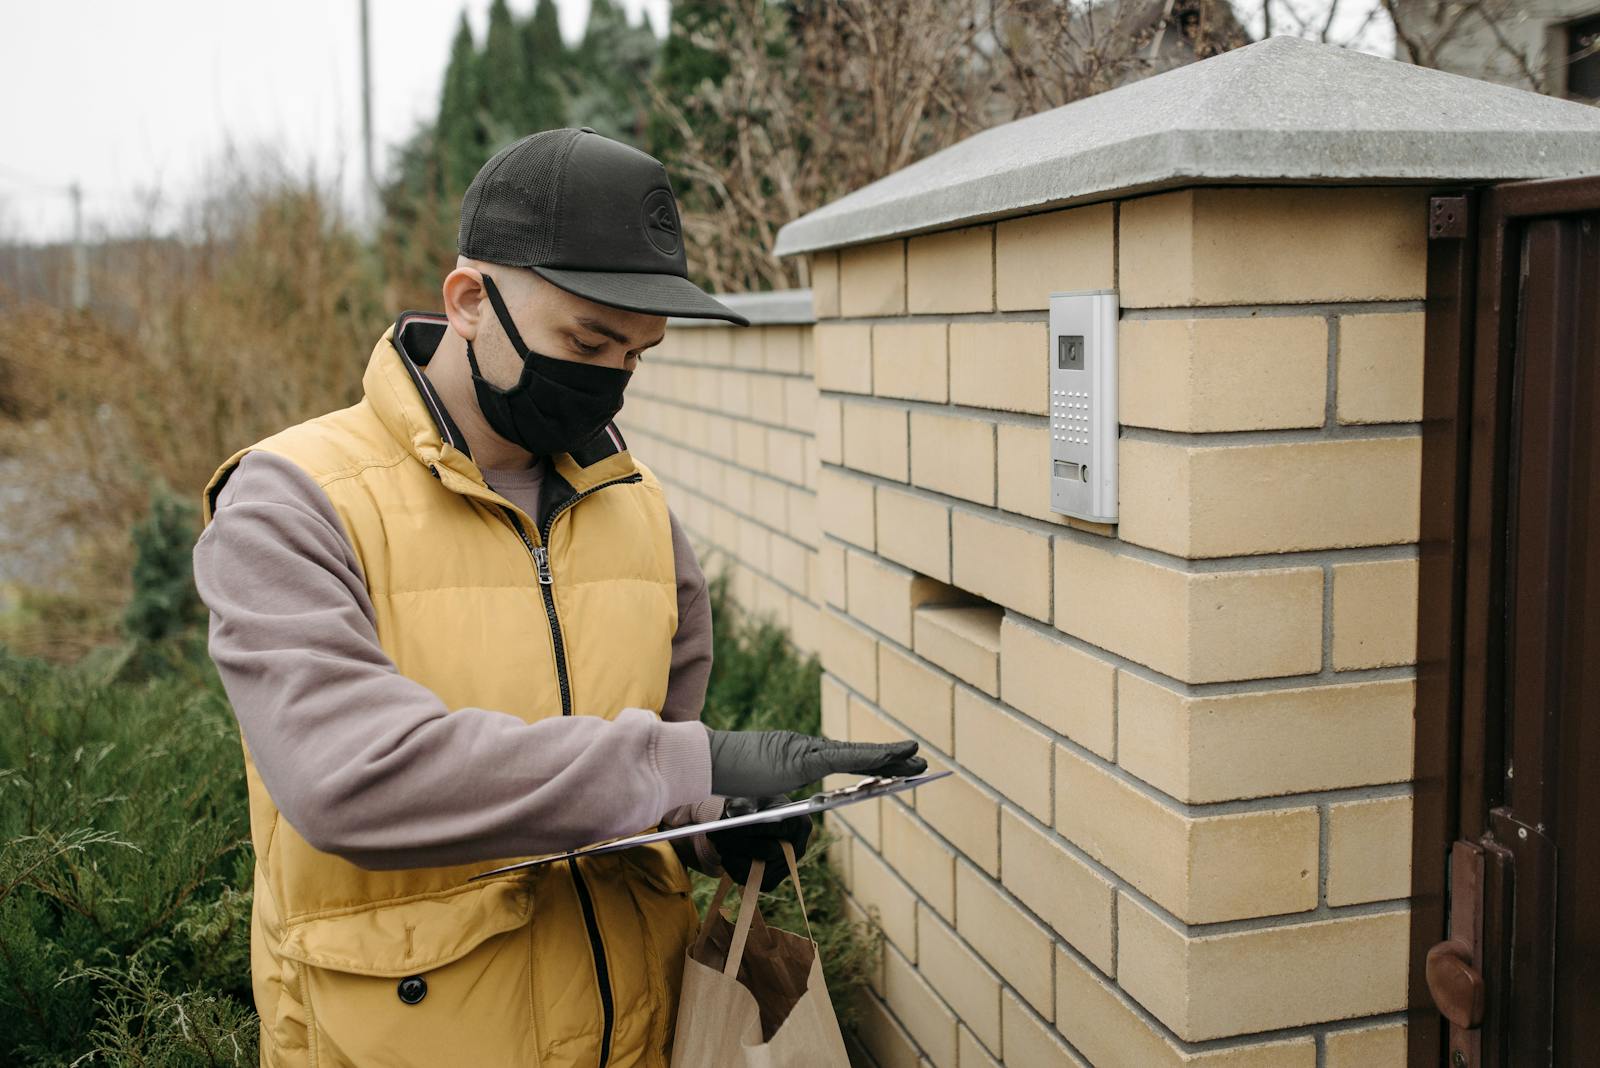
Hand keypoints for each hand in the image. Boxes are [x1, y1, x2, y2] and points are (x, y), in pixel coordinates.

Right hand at [704, 727, 925, 797]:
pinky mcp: (802, 757)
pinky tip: (893, 758)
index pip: (843, 761)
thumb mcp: (757, 796)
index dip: (872, 763)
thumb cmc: (724, 782)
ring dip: (890, 758)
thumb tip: (777, 821)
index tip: (896, 766)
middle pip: (857, 756)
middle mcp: (806, 749)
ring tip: (917, 759)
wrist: (704, 763)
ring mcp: (805, 751)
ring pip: (857, 755)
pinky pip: (844, 759)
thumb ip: (774, 803)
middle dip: (890, 759)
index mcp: (799, 757)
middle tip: (920, 761)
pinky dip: (872, 757)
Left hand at [706, 795, 812, 891]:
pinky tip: (725, 851)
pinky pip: (747, 879)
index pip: (778, 828)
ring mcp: (785, 868)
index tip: (731, 823)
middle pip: (767, 850)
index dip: (754, 827)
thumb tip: (732, 814)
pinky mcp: (770, 882)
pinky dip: (731, 865)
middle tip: (714, 834)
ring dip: (730, 855)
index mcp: (799, 823)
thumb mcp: (752, 797)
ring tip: (716, 840)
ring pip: (754, 869)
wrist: (759, 821)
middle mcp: (798, 849)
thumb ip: (744, 803)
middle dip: (738, 842)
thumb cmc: (757, 805)